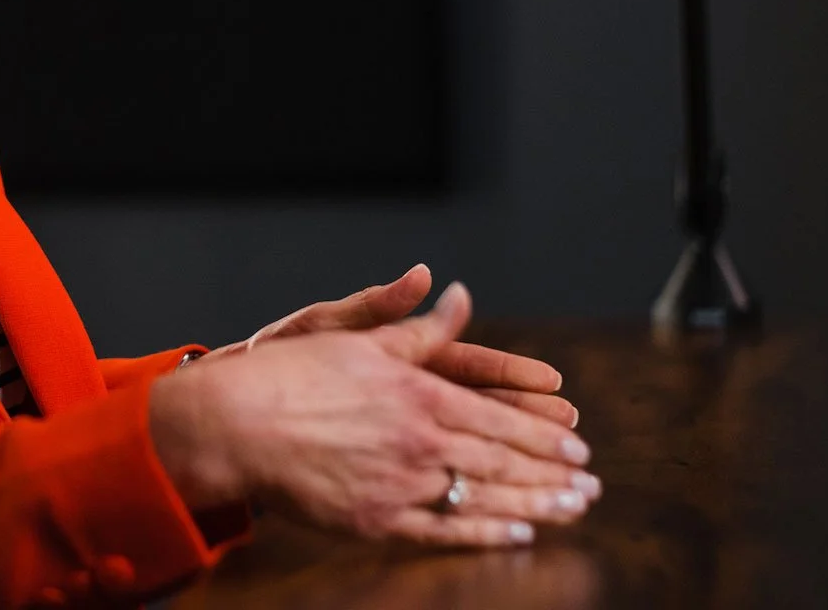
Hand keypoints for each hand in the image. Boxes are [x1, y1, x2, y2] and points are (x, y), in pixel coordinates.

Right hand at [150, 283, 601, 546]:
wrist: (236, 423)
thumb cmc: (291, 373)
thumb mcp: (357, 335)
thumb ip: (415, 323)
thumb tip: (456, 294)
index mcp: (419, 391)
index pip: (499, 415)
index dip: (543, 430)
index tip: (578, 441)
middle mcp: (420, 438)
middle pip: (503, 460)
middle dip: (553, 473)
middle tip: (591, 484)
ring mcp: (402, 483)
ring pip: (484, 497)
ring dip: (536, 504)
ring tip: (572, 511)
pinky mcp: (378, 519)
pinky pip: (445, 531)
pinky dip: (485, 533)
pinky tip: (517, 533)